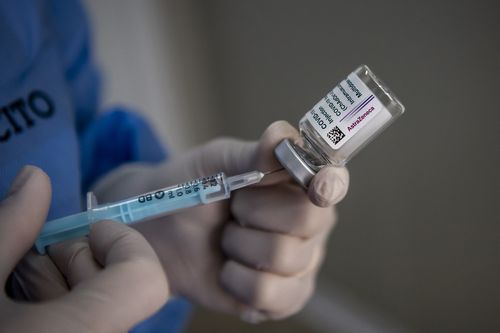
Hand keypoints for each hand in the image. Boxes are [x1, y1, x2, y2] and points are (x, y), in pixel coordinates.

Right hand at [1, 166, 168, 331]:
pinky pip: (95, 329)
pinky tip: (24, 321)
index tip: (84, 232)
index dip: (122, 245)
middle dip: (81, 268)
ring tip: (16, 303)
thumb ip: (9, 228)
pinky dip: (68, 316)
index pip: (146, 280)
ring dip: (69, 294)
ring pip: (109, 314)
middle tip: (27, 272)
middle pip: (125, 294)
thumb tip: (36, 179)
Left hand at [93, 121, 348, 321]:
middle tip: (234, 209)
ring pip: (285, 257)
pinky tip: (229, 271)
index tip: (318, 186)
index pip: (332, 182)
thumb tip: (282, 136)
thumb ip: (251, 153)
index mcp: (299, 183)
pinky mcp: (285, 297)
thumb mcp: (215, 162)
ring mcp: (301, 263)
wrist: (160, 234)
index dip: (330, 183)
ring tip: (227, 239)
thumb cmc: (192, 189)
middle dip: (255, 211)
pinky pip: (272, 295)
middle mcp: (311, 223)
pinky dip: (238, 282)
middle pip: (308, 218)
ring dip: (240, 246)